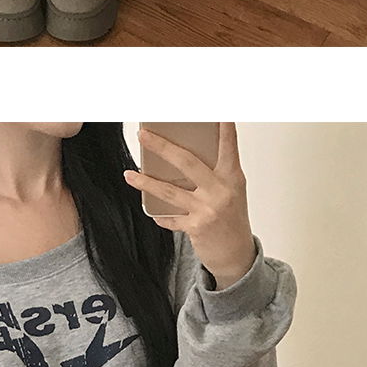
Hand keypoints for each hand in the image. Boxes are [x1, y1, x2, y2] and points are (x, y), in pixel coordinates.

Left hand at [129, 122, 254, 285]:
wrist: (237, 255)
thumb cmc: (232, 218)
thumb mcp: (231, 191)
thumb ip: (213, 174)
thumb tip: (179, 157)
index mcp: (232, 177)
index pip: (228, 146)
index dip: (224, 128)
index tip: (218, 112)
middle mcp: (221, 190)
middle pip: (186, 162)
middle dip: (161, 147)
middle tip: (143, 135)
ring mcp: (208, 209)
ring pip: (169, 191)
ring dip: (145, 182)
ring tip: (129, 174)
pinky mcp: (197, 227)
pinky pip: (170, 217)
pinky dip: (160, 215)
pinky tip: (154, 213)